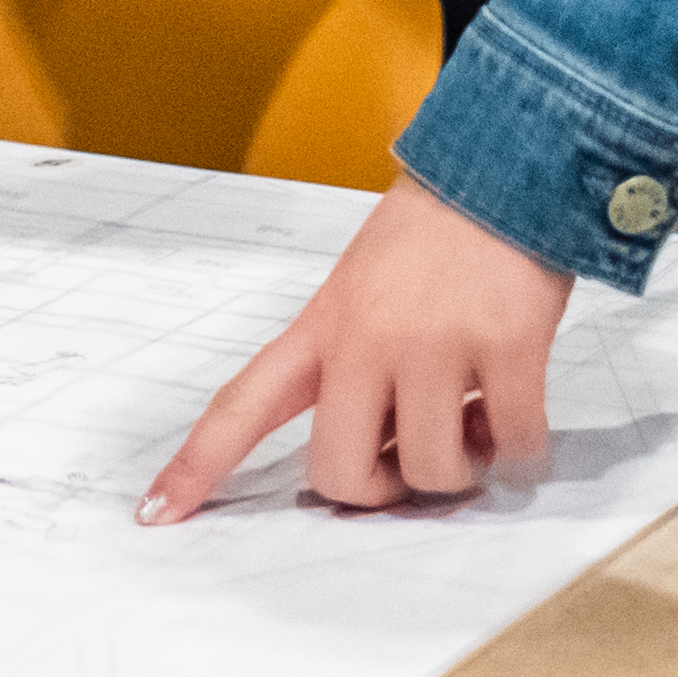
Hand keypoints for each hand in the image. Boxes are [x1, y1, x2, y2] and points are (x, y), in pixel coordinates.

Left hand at [145, 174, 573, 517]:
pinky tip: (514, 412)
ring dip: (462, 471)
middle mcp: (367, 339)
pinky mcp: (506, 345)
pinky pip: (513, 447)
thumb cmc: (433, 233)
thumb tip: (383, 460)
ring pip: (433, 473)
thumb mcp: (361, 286)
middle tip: (412, 467)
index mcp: (322, 325)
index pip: (242, 404)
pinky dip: (520, 451)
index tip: (157, 513)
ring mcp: (436, 343)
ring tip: (474, 421)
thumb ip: (356, 367)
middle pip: (342, 473)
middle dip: (382, 493)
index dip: (196, 465)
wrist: (506, 163)